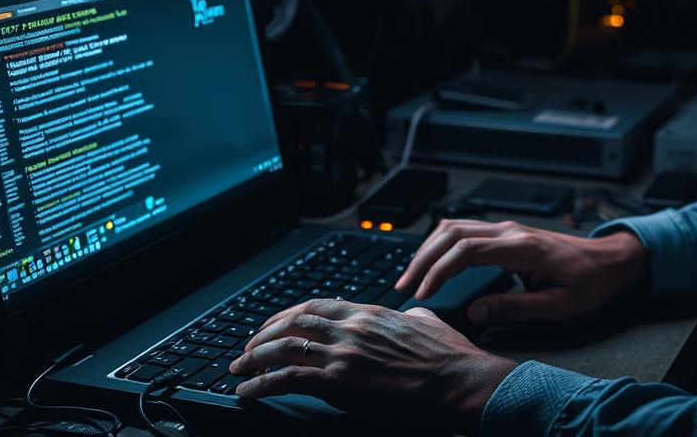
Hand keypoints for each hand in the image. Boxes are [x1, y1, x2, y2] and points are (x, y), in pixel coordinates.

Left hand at [228, 298, 518, 433]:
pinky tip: (248, 390)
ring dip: (254, 358)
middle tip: (248, 347)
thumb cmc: (448, 356)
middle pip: (293, 322)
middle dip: (264, 335)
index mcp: (368, 312)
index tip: (273, 325)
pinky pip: (287, 378)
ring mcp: (343, 353)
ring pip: (284, 347)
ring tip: (239, 368)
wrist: (457, 380)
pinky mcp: (339, 381)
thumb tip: (408, 314)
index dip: (287, 315)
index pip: (315, 305)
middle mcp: (350, 327)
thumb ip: (408, 315)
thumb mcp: (426, 321)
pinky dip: (261, 384)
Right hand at [395, 219, 647, 325]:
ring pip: (455, 226)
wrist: (611, 261)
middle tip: (405, 287)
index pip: (466, 250)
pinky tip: (434, 261)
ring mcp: (507, 228)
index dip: (438, 271)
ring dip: (429, 249)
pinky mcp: (507, 233)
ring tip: (412, 276)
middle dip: (423, 259)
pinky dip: (442, 244)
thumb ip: (516, 309)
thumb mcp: (559, 307)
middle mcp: (510, 231)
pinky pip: (465, 229)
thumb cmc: (590, 283)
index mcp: (522, 247)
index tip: (423, 293)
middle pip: (451, 232)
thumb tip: (476, 313)